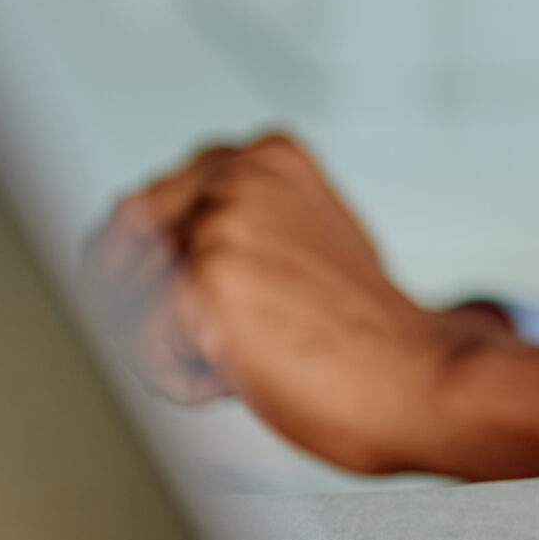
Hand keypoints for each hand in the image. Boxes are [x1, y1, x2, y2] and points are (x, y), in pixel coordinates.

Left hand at [86, 133, 538, 478]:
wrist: (424, 381)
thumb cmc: (372, 339)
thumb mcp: (305, 251)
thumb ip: (235, 230)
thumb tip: (133, 249)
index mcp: (263, 157)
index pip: (140, 213)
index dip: (160, 280)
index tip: (211, 311)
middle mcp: (235, 174)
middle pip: (114, 253)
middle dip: (147, 313)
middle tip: (220, 343)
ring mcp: (218, 222)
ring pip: (117, 304)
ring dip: (166, 349)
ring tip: (241, 358)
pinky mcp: (201, 279)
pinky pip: (138, 350)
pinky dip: (181, 382)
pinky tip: (244, 377)